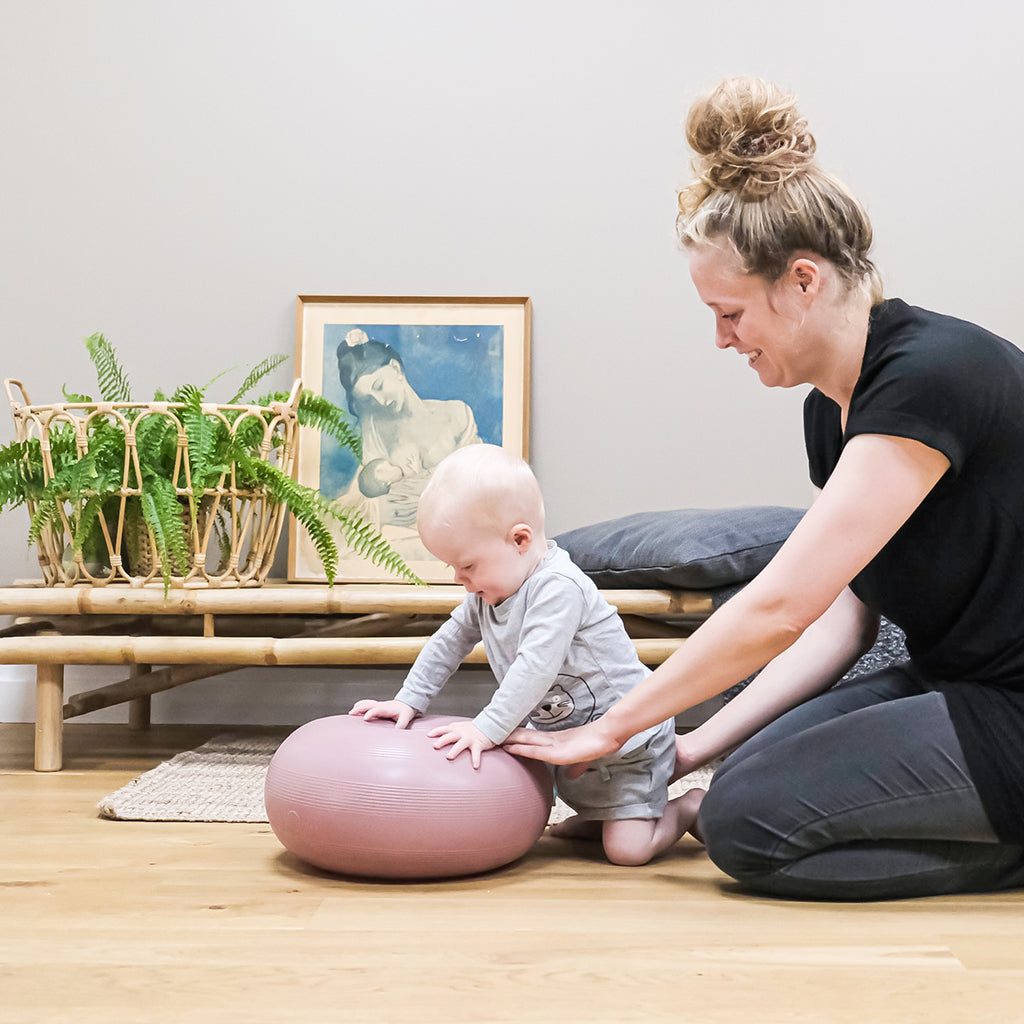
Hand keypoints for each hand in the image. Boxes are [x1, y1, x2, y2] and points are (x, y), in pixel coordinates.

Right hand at [348, 698, 417, 728]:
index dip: (371, 713)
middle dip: (360, 708)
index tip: (365, 718)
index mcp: (387, 708)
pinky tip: (355, 710)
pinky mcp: (377, 706)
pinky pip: (367, 704)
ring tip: (351, 713)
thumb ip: (401, 725)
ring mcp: (378, 705)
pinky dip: (360, 706)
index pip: (377, 709)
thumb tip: (396, 733)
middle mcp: (381, 705)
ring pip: (366, 703)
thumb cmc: (405, 711)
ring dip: (358, 707)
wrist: (407, 703)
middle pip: (368, 704)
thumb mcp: (405, 718)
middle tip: (351, 714)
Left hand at [426, 720, 494, 769]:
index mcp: (456, 729)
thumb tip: (439, 735)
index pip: (444, 729)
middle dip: (442, 741)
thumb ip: (451, 730)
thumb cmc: (472, 728)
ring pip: (461, 744)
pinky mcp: (478, 744)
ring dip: (455, 750)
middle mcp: (462, 733)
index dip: (436, 731)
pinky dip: (476, 759)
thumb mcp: (460, 726)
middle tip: (435, 746)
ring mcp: (470, 738)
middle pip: (450, 736)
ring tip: (449, 757)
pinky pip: (476, 753)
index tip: (428, 735)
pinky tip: (475, 766)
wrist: (489, 725)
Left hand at [502, 721, 620, 776]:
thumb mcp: (583, 760)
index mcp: (556, 741)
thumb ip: (575, 767)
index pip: (532, 739)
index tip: (504, 735)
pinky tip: (512, 748)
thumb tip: (570, 775)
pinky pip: (537, 750)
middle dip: (509, 736)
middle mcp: (551, 740)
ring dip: (511, 740)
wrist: (609, 735)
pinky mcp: (558, 752)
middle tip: (491, 733)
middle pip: (525, 737)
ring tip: (495, 738)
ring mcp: (554, 744)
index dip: (517, 737)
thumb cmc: (598, 744)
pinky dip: (523, 749)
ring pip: (527, 741)